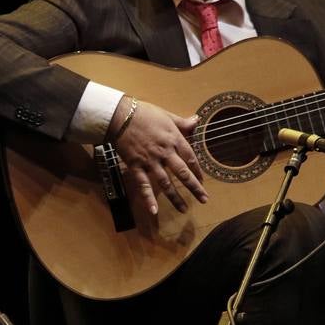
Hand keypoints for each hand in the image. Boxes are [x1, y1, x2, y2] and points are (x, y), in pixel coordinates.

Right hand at [110, 95, 206, 214]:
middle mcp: (165, 153)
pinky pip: (144, 185)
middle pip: (183, 173)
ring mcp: (151, 161)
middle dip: (194, 188)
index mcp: (174, 139)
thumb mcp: (166, 115)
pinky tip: (154, 210)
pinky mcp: (136, 166)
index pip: (191, 158)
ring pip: (166, 183)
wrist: (120, 116)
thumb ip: (182, 122)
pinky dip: (148, 198)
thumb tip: (196, 120)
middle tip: (204, 199)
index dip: (198, 171)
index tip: (202, 180)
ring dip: (176, 198)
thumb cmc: (144, 113)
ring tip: (184, 210)